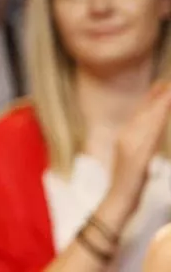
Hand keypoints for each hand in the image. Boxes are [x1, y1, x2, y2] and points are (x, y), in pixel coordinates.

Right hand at [105, 81, 170, 219]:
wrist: (119, 200)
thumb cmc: (129, 184)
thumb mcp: (137, 161)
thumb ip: (143, 145)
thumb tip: (155, 131)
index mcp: (128, 138)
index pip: (142, 114)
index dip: (153, 99)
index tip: (164, 85)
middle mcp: (127, 137)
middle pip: (145, 114)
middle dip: (159, 98)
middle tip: (169, 83)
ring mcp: (129, 144)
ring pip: (146, 120)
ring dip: (159, 104)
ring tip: (168, 91)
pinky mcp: (134, 153)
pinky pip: (147, 133)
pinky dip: (154, 120)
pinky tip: (161, 111)